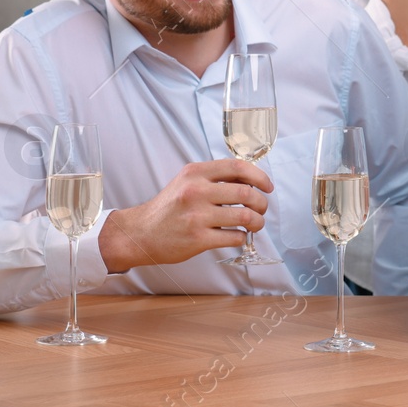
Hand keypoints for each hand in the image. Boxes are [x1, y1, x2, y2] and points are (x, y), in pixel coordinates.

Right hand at [98, 159, 271, 272]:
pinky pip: (234, 237)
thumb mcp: (186, 181)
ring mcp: (197, 216)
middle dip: (262, 203)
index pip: (238, 167)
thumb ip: (214, 177)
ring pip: (245, 217)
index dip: (260, 176)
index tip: (267, 187)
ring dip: (257, 222)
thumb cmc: (168, 207)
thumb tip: (252, 180)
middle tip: (261, 209)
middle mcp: (196, 191)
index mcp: (195, 173)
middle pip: (247, 193)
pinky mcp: (197, 239)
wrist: (140, 233)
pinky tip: (238, 236)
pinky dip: (242, 237)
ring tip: (255, 224)